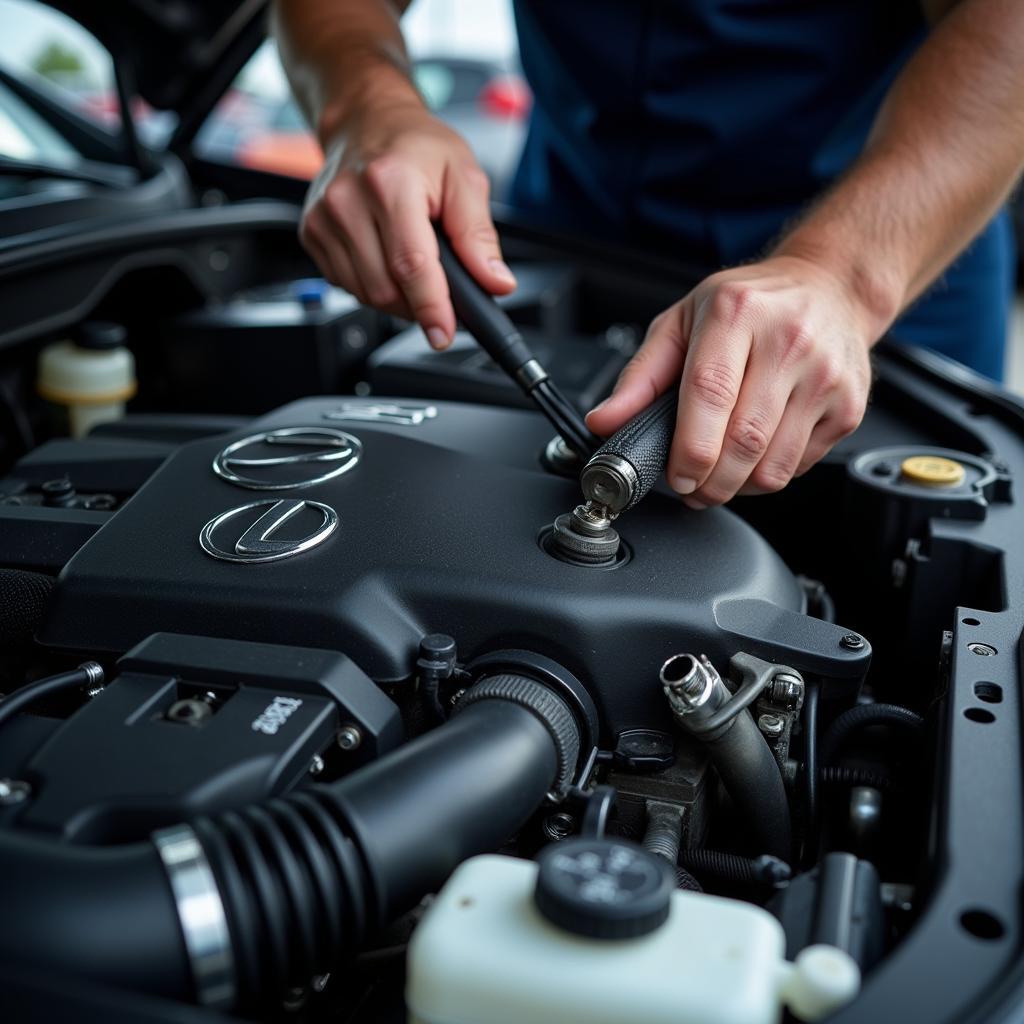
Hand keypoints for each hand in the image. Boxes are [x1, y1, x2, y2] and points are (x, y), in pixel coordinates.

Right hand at [299, 101, 515, 348]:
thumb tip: (496, 282)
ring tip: (414, 269)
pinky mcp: (312, 233)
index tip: (444, 334)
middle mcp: (348, 201)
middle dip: (419, 303)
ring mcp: (324, 218)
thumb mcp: (464, 178)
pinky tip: (387, 259)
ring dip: (397, 298)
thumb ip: (479, 235)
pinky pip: (347, 284)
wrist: (365, 120)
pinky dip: (374, 286)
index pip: (411, 265)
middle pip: (386, 287)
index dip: (431, 307)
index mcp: (390, 183)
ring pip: (365, 293)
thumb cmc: (417, 147)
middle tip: (441, 292)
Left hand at [586, 255, 880, 507]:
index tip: (676, 476)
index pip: (710, 394)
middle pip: (743, 440)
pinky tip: (754, 456)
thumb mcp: (682, 323)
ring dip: (737, 487)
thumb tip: (604, 422)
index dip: (689, 449)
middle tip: (691, 487)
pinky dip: (768, 476)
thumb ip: (640, 377)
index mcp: (737, 313)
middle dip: (709, 482)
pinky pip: (799, 467)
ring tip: (718, 475)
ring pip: (773, 465)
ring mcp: (826, 375)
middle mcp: (788, 340)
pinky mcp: (849, 406)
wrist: (831, 288)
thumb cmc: (749, 306)